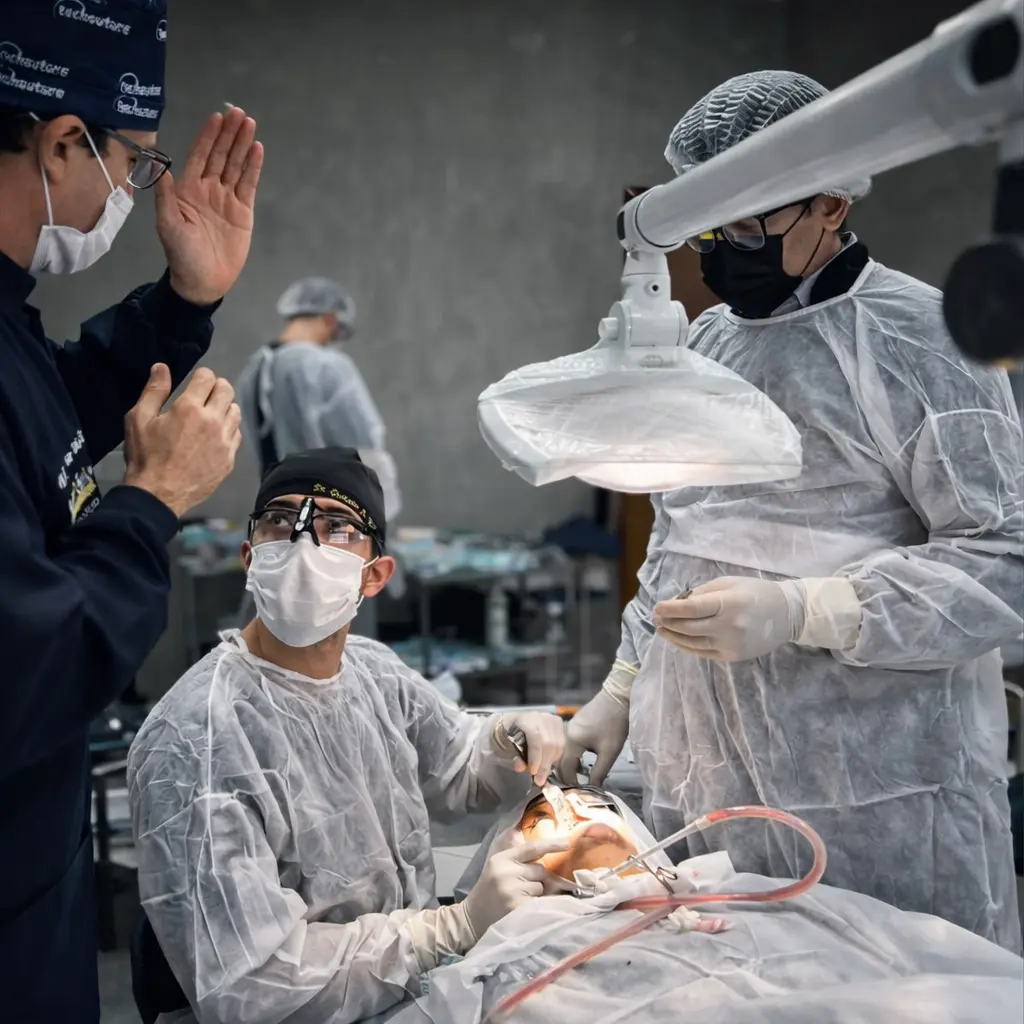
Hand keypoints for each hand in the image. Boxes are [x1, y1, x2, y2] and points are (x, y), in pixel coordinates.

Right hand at [123, 364, 241, 517]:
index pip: (208, 377)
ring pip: (235, 411)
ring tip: (209, 416)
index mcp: (190, 408)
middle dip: (216, 388)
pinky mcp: (229, 458)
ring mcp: (224, 441)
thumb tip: (162, 367)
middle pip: (227, 390)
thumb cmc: (145, 456)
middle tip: (204, 396)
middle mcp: (213, 421)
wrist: (159, 495)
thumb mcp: (138, 419)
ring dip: (224, 408)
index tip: (194, 383)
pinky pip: (237, 434)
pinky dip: (228, 430)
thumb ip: (153, 391)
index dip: (201, 376)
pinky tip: (214, 436)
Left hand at [156, 107, 264, 305]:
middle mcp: (208, 189)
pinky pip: (248, 184)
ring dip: (242, 145)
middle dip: (229, 134)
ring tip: (250, 124)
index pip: (200, 156)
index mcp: (188, 189)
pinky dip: (253, 167)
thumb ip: (166, 197)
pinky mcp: (243, 211)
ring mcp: (226, 199)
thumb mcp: (168, 226)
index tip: (216, 117)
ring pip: (235, 165)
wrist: (203, 281)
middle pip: (220, 155)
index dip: (208, 136)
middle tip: (238, 113)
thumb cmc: (181, 255)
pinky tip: (257, 150)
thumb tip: (163, 168)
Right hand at [463, 836, 569, 936]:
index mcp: (501, 859)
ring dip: (536, 893)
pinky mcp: (518, 908)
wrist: (470, 919)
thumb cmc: (489, 891)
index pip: (531, 848)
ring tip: (518, 900)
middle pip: (540, 870)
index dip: (551, 844)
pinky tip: (523, 908)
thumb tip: (544, 851)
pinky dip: (537, 905)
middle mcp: (507, 872)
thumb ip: (517, 858)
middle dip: (536, 878)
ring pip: (541, 886)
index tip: (568, 842)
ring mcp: (512, 891)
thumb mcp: (497, 868)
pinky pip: (540, 902)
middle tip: (521, 888)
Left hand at [495, 712, 565, 785]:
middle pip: (549, 742)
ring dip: (550, 762)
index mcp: (524, 719)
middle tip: (539, 780)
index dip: (536, 756)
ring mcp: (551, 719)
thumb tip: (522, 768)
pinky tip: (547, 762)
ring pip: (558, 744)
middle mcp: (540, 716)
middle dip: (544, 764)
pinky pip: (562, 744)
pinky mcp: (558, 724)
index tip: (533, 772)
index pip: (535, 737)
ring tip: (542, 773)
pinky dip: (555, 756)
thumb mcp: (507, 744)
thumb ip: (516, 756)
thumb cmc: (508, 734)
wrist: (514, 722)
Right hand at [559, 688, 628, 786]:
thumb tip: (593, 789)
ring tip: (582, 777)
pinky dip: (576, 754)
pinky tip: (585, 761)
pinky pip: (572, 743)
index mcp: (572, 741)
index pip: (565, 768)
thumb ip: (599, 772)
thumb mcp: (609, 752)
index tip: (579, 793)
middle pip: (562, 760)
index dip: (571, 782)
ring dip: (573, 765)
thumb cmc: (615, 724)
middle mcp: (567, 733)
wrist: (620, 696)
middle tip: (579, 788)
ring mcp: (572, 726)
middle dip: (569, 775)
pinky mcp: (578, 722)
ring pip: (567, 751)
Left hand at [653, 577, 801, 661]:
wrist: (787, 615)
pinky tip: (677, 640)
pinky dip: (687, 646)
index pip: (692, 608)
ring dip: (673, 636)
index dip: (671, 609)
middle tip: (656, 618)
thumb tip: (675, 603)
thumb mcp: (729, 583)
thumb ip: (701, 593)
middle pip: (689, 627)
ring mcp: (731, 644)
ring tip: (662, 629)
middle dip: (668, 623)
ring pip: (693, 643)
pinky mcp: (733, 656)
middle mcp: (730, 626)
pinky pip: (703, 652)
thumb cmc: (755, 592)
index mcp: (729, 603)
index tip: (658, 607)